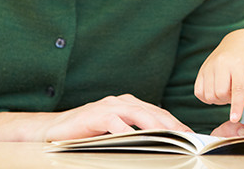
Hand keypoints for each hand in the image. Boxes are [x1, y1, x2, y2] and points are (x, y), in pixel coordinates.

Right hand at [37, 94, 190, 141]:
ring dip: (156, 126)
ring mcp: (108, 106)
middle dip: (172, 124)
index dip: (175, 123)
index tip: (190, 135)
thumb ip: (134, 131)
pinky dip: (127, 130)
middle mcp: (121, 102)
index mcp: (129, 104)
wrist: (52, 128)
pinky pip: (114, 122)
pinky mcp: (95, 115)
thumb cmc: (86, 132)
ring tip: (170, 136)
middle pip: (153, 112)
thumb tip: (160, 142)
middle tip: (186, 137)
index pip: (158, 113)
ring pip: (138, 114)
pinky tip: (137, 138)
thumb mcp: (115, 131)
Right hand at [194, 29, 243, 121]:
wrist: (240, 41)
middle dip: (228, 100)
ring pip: (209, 94)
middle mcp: (221, 63)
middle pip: (220, 93)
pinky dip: (207, 97)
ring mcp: (209, 66)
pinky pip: (198, 92)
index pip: (237, 89)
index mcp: (239, 63)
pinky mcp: (202, 70)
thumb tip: (237, 103)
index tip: (234, 119)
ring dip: (218, 99)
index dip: (236, 106)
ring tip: (227, 91)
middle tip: (235, 94)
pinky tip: (216, 91)